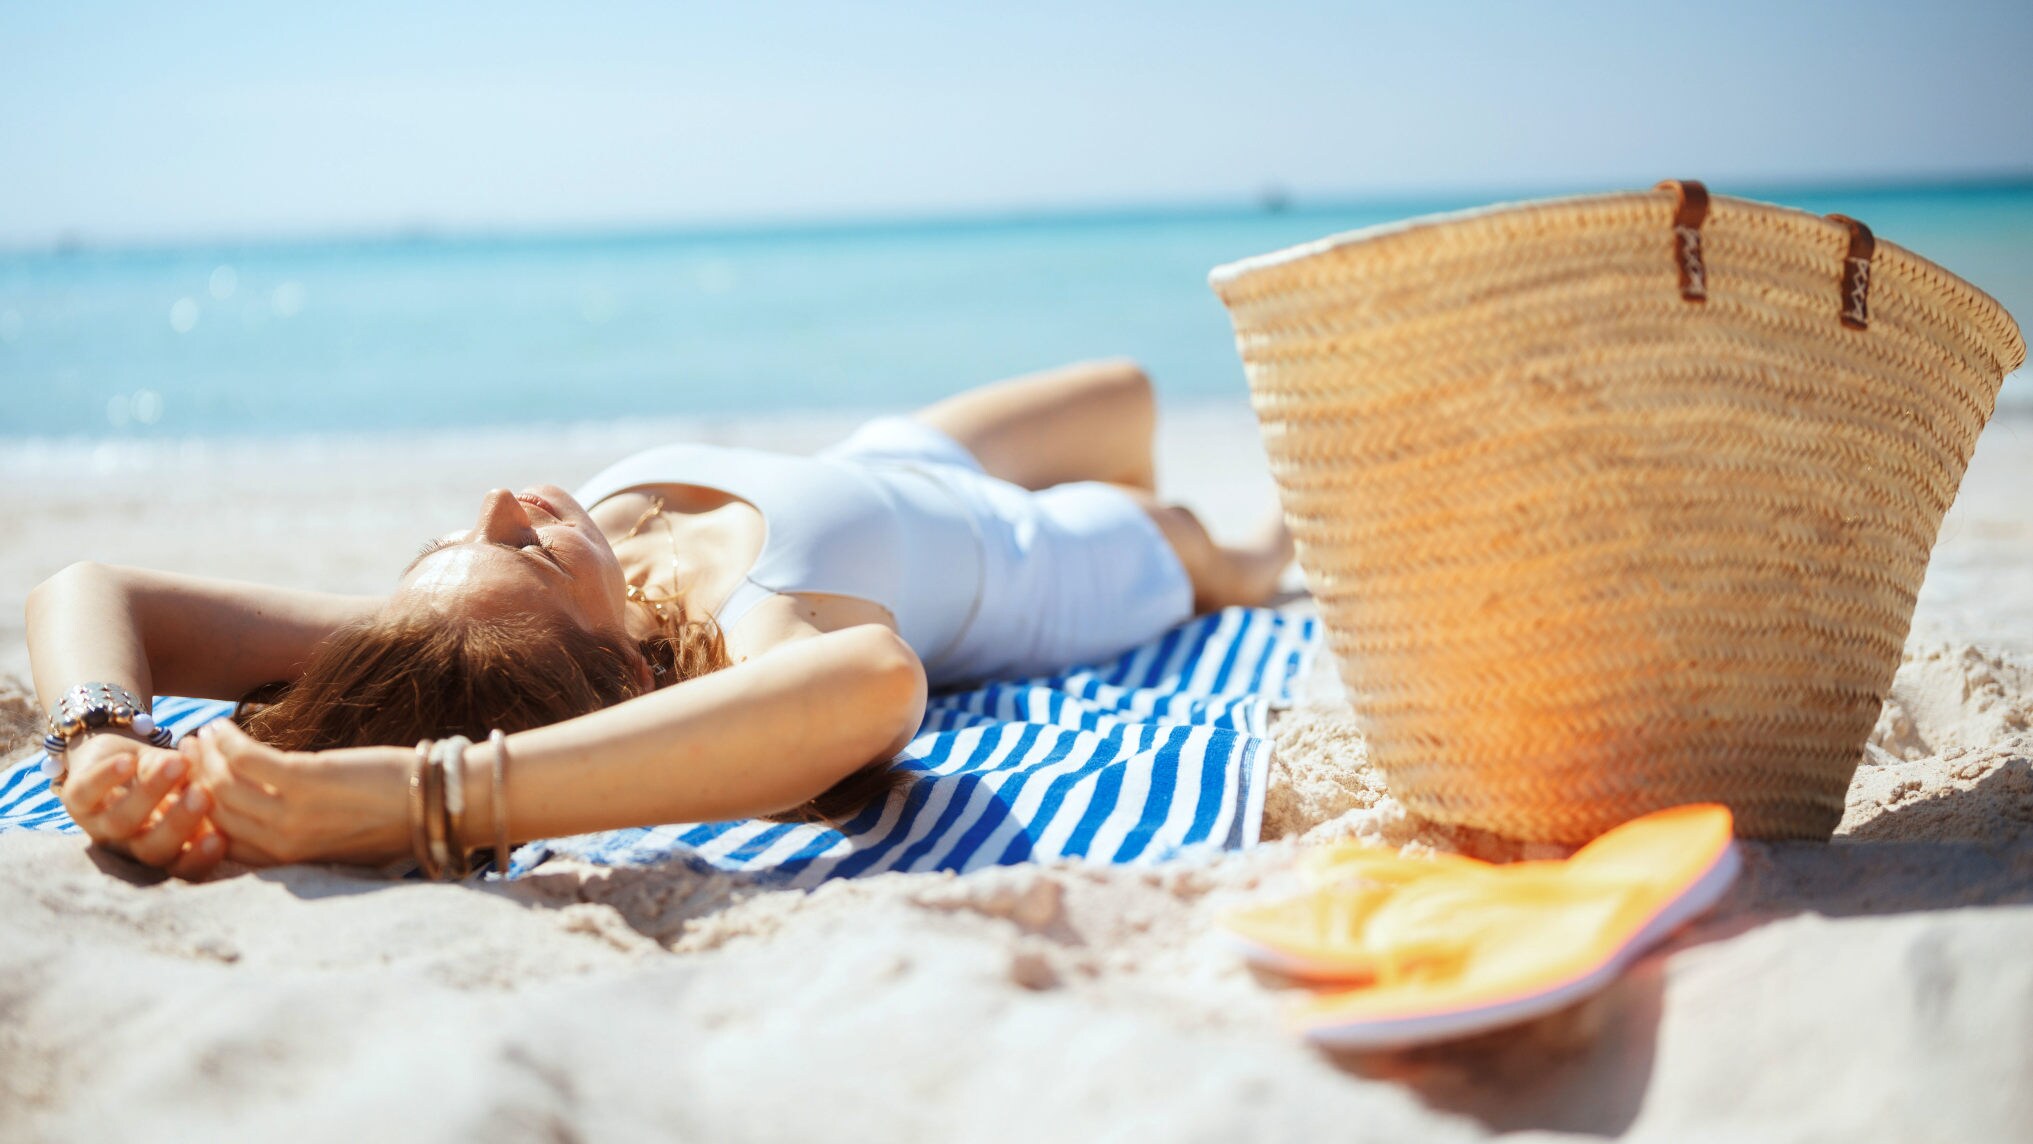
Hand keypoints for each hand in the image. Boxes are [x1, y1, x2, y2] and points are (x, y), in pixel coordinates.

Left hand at [57, 731, 226, 879]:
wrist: (118, 757)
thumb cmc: (166, 776)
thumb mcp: (191, 782)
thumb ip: (206, 788)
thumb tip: (229, 787)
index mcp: (165, 849)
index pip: (183, 866)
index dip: (200, 858)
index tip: (222, 838)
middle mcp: (131, 845)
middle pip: (153, 850)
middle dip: (179, 824)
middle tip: (203, 796)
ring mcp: (100, 825)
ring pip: (122, 821)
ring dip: (151, 793)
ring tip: (179, 764)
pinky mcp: (75, 798)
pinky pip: (87, 792)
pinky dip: (107, 777)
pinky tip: (129, 761)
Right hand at [184, 720, 413, 866]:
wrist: (439, 804)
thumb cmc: (399, 821)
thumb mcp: (344, 845)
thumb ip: (304, 843)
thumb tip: (272, 827)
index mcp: (291, 864)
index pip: (224, 844)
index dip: (200, 814)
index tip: (189, 788)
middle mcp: (284, 844)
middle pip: (217, 811)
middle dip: (194, 780)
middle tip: (187, 753)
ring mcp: (291, 815)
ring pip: (224, 784)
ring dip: (205, 757)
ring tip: (201, 736)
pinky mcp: (305, 780)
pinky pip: (246, 758)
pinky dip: (227, 741)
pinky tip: (222, 726)